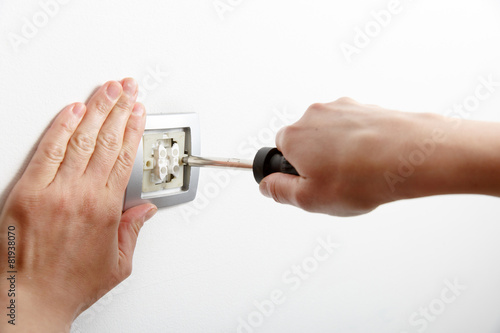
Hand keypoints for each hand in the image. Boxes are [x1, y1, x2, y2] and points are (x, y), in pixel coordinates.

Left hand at [0, 79, 156, 331]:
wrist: (28, 300)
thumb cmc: (69, 284)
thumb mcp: (117, 264)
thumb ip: (133, 232)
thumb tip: (146, 211)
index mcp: (106, 209)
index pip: (124, 157)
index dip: (133, 130)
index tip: (139, 112)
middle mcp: (81, 195)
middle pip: (105, 141)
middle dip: (119, 109)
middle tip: (127, 88)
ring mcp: (52, 190)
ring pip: (80, 139)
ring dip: (96, 110)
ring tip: (107, 89)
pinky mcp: (27, 191)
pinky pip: (48, 150)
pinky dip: (61, 127)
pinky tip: (73, 110)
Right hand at [259, 98, 499, 215]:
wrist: (412, 155)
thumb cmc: (362, 177)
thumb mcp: (310, 199)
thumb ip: (280, 191)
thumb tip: (266, 184)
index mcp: (294, 136)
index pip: (280, 151)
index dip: (294, 171)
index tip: (310, 184)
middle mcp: (314, 115)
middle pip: (306, 141)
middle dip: (316, 160)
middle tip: (336, 183)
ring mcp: (343, 108)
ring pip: (332, 134)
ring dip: (339, 151)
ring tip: (360, 173)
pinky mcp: (367, 107)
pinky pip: (355, 128)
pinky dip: (360, 143)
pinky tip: (375, 160)